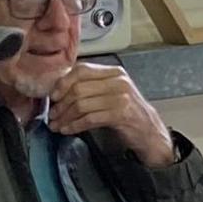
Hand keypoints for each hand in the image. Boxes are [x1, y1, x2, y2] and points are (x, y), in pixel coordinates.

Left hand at [51, 62, 174, 167]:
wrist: (150, 131)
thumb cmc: (127, 113)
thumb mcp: (111, 93)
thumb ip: (92, 86)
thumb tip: (59, 89)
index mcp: (114, 72)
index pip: (81, 70)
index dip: (63, 82)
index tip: (53, 96)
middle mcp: (119, 81)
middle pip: (78, 88)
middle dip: (61, 104)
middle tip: (53, 115)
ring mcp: (121, 97)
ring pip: (81, 104)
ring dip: (65, 117)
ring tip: (57, 125)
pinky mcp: (121, 114)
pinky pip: (89, 118)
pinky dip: (74, 125)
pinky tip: (68, 130)